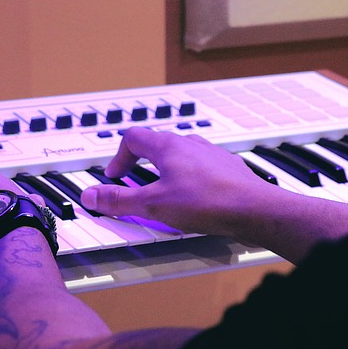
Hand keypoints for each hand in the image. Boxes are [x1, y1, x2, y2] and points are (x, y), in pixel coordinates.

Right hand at [80, 127, 271, 236]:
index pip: (132, 138)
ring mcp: (211, 154)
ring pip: (180, 155)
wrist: (257, 210)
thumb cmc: (208, 202)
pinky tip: (192, 199)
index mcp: (167, 146)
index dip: (118, 158)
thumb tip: (90, 195)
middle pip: (156, 145)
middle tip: (134, 184)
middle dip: (140, 164)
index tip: (115, 176)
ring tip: (162, 192)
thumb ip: (119, 200)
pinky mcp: (227, 169)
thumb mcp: (153, 205)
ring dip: (165, 170)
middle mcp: (189, 144)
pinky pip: (200, 168)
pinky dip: (188, 179)